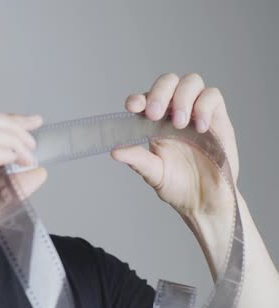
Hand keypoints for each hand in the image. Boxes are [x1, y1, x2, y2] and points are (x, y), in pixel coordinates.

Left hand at [111, 73, 239, 235]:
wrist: (205, 202)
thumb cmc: (177, 186)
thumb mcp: (153, 173)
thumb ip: (137, 159)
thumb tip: (114, 150)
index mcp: (155, 123)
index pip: (145, 99)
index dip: (138, 97)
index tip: (132, 107)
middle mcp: (175, 113)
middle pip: (168, 81)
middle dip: (159, 92)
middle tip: (154, 113)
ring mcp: (197, 113)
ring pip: (191, 81)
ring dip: (182, 97)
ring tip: (180, 124)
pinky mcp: (218, 119)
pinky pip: (213, 96)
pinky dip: (204, 106)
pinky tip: (200, 128)